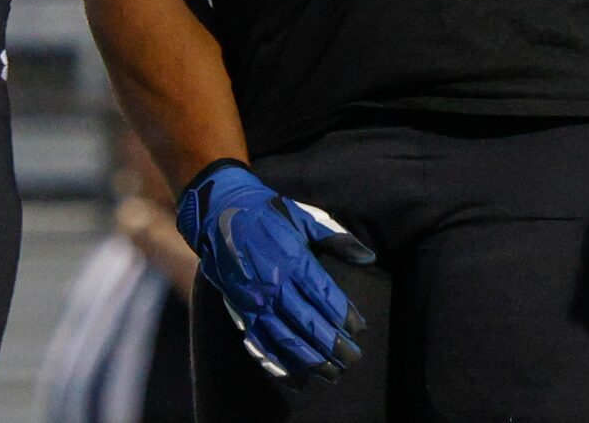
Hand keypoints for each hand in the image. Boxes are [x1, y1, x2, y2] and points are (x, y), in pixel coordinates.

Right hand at [177, 160, 374, 382]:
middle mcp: (275, 284)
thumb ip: (336, 238)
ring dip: (311, 360)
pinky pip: (261, 344)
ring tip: (333, 373)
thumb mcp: (304, 216)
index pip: (324, 296)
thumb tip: (369, 257)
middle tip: (353, 359)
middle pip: (309, 323)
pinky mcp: (241, 310)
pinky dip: (279, 364)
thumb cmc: (268, 213)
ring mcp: (256, 301)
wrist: (219, 212)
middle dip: (334, 345)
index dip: (345, 316)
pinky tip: (297, 377)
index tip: (360, 329)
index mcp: (293, 258)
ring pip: (286, 339)